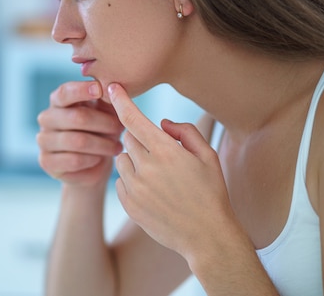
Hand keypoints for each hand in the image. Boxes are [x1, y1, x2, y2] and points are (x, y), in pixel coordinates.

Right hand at [37, 80, 124, 187]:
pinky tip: (101, 158)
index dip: (82, 90)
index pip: (65, 92)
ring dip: (103, 144)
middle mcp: (47, 118)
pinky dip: (93, 159)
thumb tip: (113, 87)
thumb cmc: (100, 130)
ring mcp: (44, 140)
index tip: (100, 90)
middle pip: (77, 117)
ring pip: (78, 141)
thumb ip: (106, 99)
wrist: (93, 164)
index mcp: (58, 100)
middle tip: (121, 128)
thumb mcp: (105, 112)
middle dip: (105, 123)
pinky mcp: (47, 162)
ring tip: (117, 147)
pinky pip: (74, 160)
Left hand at [108, 83, 234, 256]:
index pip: (134, 119)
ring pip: (122, 160)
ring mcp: (135, 189)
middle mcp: (147, 168)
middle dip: (140, 138)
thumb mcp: (208, 156)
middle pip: (128, 138)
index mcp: (167, 152)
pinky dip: (131, 181)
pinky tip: (152, 191)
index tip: (111, 88)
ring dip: (135, 160)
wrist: (207, 236)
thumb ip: (185, 132)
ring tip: (158, 175)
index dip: (120, 101)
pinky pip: (120, 182)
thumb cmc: (211, 193)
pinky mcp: (129, 206)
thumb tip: (162, 123)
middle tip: (160, 152)